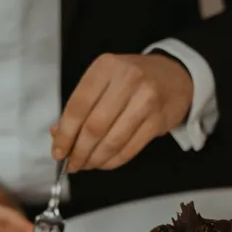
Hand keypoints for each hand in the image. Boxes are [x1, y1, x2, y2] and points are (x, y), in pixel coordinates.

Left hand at [52, 53, 192, 172]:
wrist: (174, 76)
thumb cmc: (132, 80)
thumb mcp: (104, 81)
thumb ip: (81, 106)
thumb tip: (58, 135)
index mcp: (106, 67)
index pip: (77, 106)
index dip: (65, 135)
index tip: (58, 152)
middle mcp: (127, 80)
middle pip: (94, 127)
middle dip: (79, 152)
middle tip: (72, 164)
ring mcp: (146, 100)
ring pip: (112, 141)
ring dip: (95, 159)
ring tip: (87, 164)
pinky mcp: (158, 120)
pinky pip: (130, 149)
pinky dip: (113, 161)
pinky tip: (105, 162)